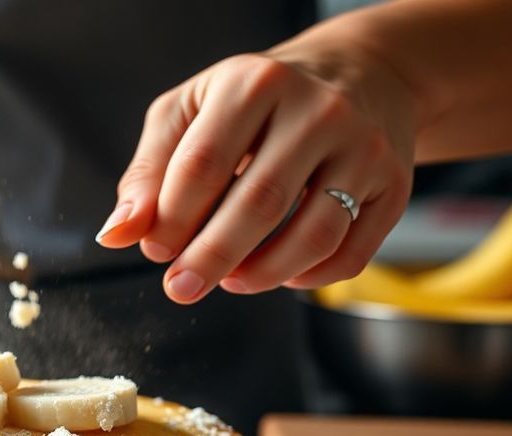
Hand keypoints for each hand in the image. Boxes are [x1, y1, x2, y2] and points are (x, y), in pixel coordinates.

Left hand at [96, 48, 414, 303]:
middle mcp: (318, 111)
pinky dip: (307, 278)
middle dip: (210, 258)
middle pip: (258, 204)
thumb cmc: (255, 101)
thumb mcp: (189, 113)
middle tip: (179, 287)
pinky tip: (277, 276)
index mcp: (254, 84)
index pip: (203, 165)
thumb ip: (147, 173)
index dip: (171, 220)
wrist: (361, 73)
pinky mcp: (395, 185)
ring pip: (312, 235)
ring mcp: (365, 148)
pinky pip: (351, 253)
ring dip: (260, 275)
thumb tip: (115, 236)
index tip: (154, 251)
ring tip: (228, 282)